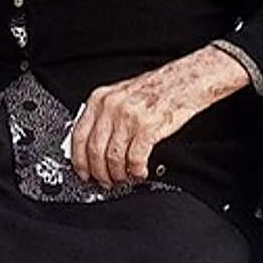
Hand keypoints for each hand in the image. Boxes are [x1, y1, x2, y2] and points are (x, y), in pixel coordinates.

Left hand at [71, 46, 249, 187]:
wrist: (184, 81)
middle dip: (99, 173)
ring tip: (125, 178)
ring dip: (118, 175)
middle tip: (106, 181)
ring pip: (113, 158)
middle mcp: (111, 106)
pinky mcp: (147, 126)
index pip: (79, 135)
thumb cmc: (155, 89)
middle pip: (94, 151)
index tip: (83, 173)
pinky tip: (140, 171)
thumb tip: (91, 145)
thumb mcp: (120, 95)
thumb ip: (104, 116)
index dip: (79, 161)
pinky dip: (136, 171)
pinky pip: (135, 159)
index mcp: (101, 98)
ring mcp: (128, 116)